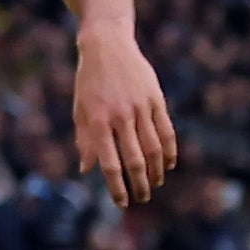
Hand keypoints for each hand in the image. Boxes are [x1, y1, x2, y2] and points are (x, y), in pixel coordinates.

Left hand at [72, 27, 176, 207]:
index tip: (122, 203)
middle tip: (142, 199)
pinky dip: (169, 150)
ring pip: (154, 148)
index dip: (117, 187)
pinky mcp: (156, 99)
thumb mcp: (80, 110)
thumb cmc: (88, 82)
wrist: (107, 46)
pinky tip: (168, 164)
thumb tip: (87, 170)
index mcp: (98, 122)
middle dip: (139, 184)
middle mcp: (120, 117)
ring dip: (156, 171)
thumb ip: (85, 141)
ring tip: (155, 184)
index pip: (109, 164)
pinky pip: (166, 130)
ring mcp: (140, 108)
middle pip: (135, 160)